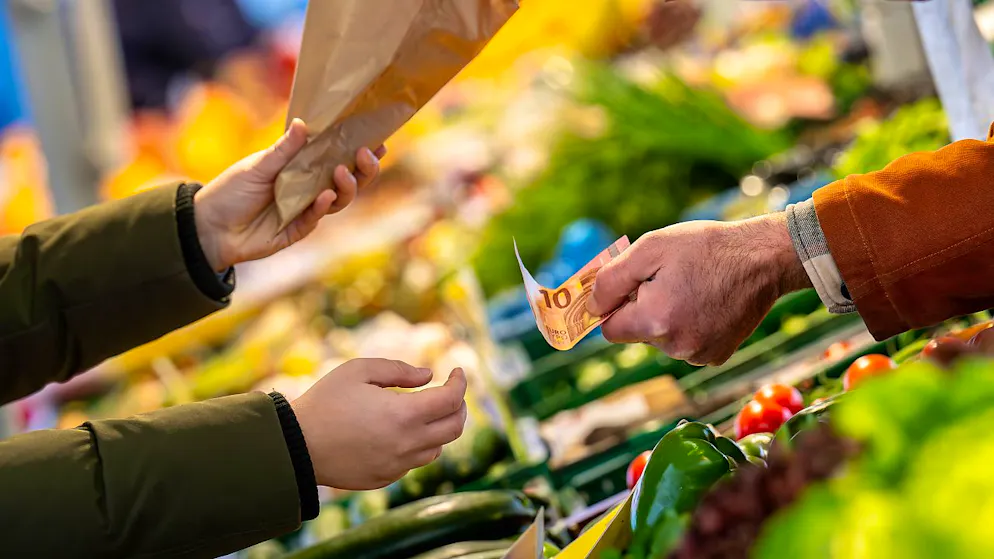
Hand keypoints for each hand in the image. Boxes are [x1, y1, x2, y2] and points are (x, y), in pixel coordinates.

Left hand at [193, 119, 386, 270]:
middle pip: (348, 178)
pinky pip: (317, 218)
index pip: (337, 155)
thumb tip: (304, 124)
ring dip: (346, 185)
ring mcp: (306, 209)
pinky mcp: (298, 229)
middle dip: (363, 168)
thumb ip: (284, 150)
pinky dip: (322, 207)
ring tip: (341, 172)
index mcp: (302, 167)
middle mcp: (309, 187)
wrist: (209, 227)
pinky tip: (325, 197)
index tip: (377, 138)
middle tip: (366, 153)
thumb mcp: (257, 166)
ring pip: (340, 199)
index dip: (358, 149)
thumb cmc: (230, 192)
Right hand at [291, 359, 467, 489]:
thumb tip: (428, 376)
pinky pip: (413, 463)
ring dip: (440, 428)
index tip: (458, 371)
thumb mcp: (358, 370)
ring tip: (428, 412)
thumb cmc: (325, 402)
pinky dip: (418, 446)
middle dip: (459, 406)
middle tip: (451, 392)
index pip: (451, 399)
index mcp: (404, 415)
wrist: (295, 446)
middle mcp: (407, 444)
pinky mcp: (384, 478)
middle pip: (454, 428)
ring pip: (437, 449)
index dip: (460, 382)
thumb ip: (398, 369)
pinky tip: (402, 432)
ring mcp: (397, 466)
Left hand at [588, 213, 810, 365]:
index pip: (610, 329)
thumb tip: (590, 307)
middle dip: (644, 309)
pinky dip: (691, 326)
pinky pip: (688, 343)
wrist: (765, 258)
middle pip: (638, 333)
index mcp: (654, 320)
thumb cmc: (705, 247)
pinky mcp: (717, 356)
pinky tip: (709, 302)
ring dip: (669, 317)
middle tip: (669, 279)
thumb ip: (611, 279)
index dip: (616, 306)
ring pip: (663, 339)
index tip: (629, 288)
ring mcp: (698, 355)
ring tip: (694, 287)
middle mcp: (675, 346)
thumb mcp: (650, 248)